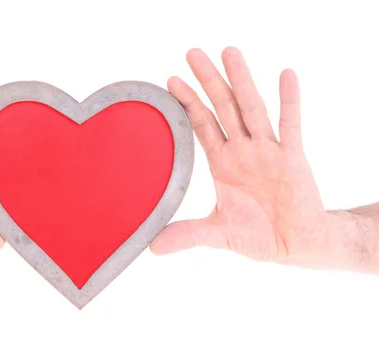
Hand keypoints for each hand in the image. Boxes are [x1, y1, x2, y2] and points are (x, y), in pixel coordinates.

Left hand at [150, 47, 364, 270]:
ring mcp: (267, 151)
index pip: (201, 124)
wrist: (296, 245)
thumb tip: (152, 247)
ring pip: (252, 109)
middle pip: (223, 107)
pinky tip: (286, 75)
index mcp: (223, 162)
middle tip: (192, 53)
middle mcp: (243, 150)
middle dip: (208, 81)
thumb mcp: (217, 233)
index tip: (171, 80)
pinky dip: (289, 101)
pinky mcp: (292, 159)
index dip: (187, 102)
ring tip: (229, 52)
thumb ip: (187, 234)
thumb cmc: (258, 235)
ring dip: (241, 81)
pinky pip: (290, 126)